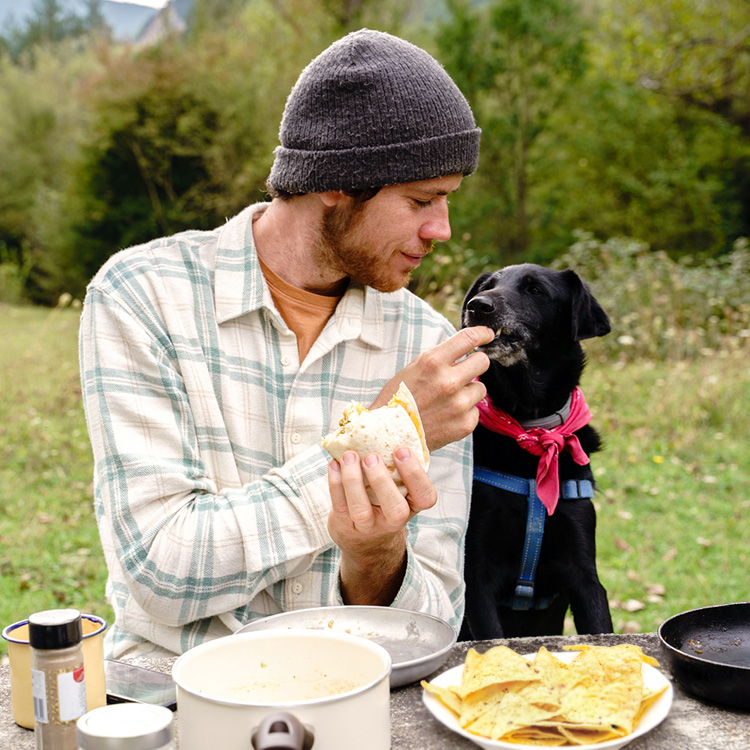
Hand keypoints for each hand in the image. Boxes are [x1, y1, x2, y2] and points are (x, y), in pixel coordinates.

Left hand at [327, 447, 435, 605]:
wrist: (366, 541)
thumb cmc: (385, 501)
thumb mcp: (399, 489)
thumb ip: (398, 465)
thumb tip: (389, 419)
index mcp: (412, 506)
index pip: (425, 497)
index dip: (415, 474)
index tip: (400, 450)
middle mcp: (393, 521)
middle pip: (395, 509)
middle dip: (382, 481)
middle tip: (372, 456)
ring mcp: (368, 526)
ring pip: (360, 509)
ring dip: (353, 480)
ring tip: (349, 456)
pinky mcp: (345, 525)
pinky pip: (339, 505)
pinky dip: (335, 482)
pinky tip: (334, 464)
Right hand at [371, 326, 493, 451]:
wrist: (388, 433)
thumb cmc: (398, 400)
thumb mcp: (414, 369)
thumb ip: (439, 358)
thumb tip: (463, 350)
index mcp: (433, 362)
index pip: (468, 339)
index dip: (482, 334)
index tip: (487, 335)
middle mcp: (448, 381)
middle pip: (482, 362)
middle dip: (475, 364)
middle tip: (465, 372)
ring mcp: (458, 404)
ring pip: (480, 388)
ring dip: (468, 391)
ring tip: (448, 400)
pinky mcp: (464, 424)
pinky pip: (475, 410)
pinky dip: (465, 412)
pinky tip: (447, 415)